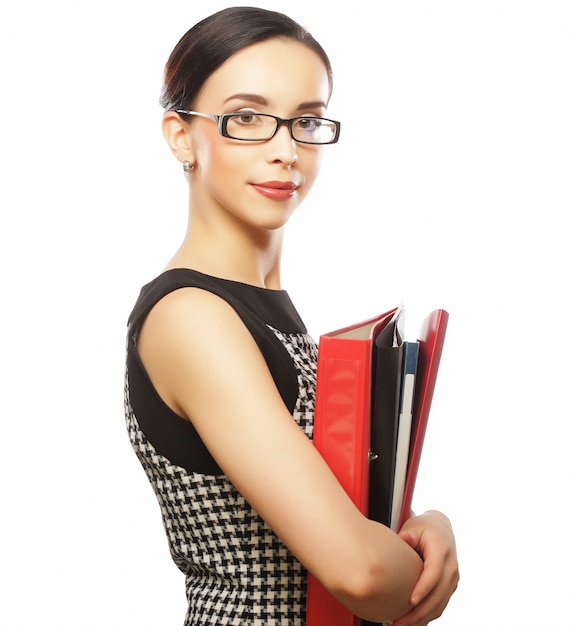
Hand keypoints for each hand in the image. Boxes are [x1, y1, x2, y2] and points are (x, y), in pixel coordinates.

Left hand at [391, 510, 458, 625]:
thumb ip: (409, 534)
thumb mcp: (415, 526)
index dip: (424, 588)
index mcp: (442, 551)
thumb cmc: (423, 528)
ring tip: (400, 624)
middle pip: (438, 595)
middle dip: (419, 611)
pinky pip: (439, 606)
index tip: (410, 601)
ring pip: (440, 605)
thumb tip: (405, 538)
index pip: (434, 573)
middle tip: (398, 621)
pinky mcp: (449, 587)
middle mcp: (451, 567)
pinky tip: (411, 622)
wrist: (440, 529)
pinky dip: (426, 616)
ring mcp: (452, 579)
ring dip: (421, 618)